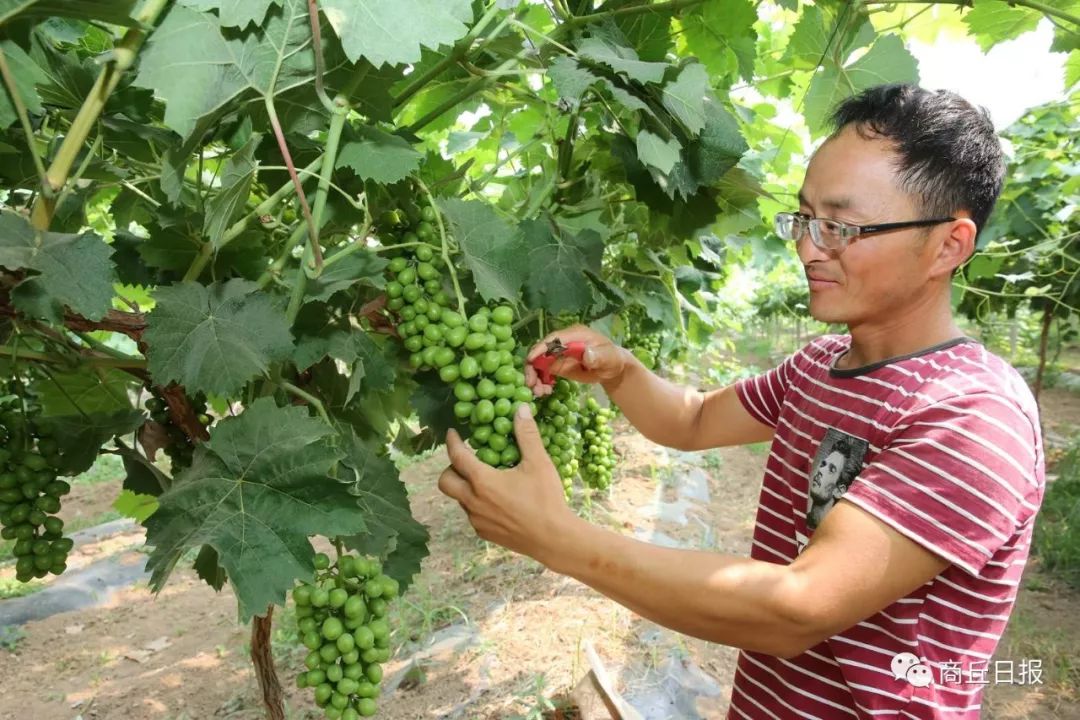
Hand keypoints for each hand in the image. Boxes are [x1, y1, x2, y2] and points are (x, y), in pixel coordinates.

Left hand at [437, 403, 577, 561]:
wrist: (554, 539)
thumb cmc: (546, 499)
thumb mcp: (539, 463)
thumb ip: (526, 434)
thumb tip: (520, 409)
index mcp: (482, 482)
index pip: (457, 456)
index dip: (452, 442)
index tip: (452, 433)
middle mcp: (473, 502)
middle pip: (445, 482)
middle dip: (451, 468)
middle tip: (468, 461)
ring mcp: (477, 520)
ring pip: (460, 499)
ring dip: (466, 487)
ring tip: (489, 480)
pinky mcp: (484, 533)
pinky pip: (473, 514)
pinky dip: (478, 503)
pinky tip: (499, 501)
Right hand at [524, 325, 627, 396]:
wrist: (612, 368)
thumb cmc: (611, 359)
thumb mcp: (608, 357)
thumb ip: (598, 355)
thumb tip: (587, 354)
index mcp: (574, 334)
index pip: (554, 339)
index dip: (541, 349)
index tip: (530, 360)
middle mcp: (562, 342)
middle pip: (541, 351)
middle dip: (533, 367)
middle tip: (531, 384)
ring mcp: (557, 354)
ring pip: (538, 363)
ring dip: (535, 377)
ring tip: (540, 393)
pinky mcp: (556, 365)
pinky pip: (543, 372)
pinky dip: (540, 382)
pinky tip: (545, 391)